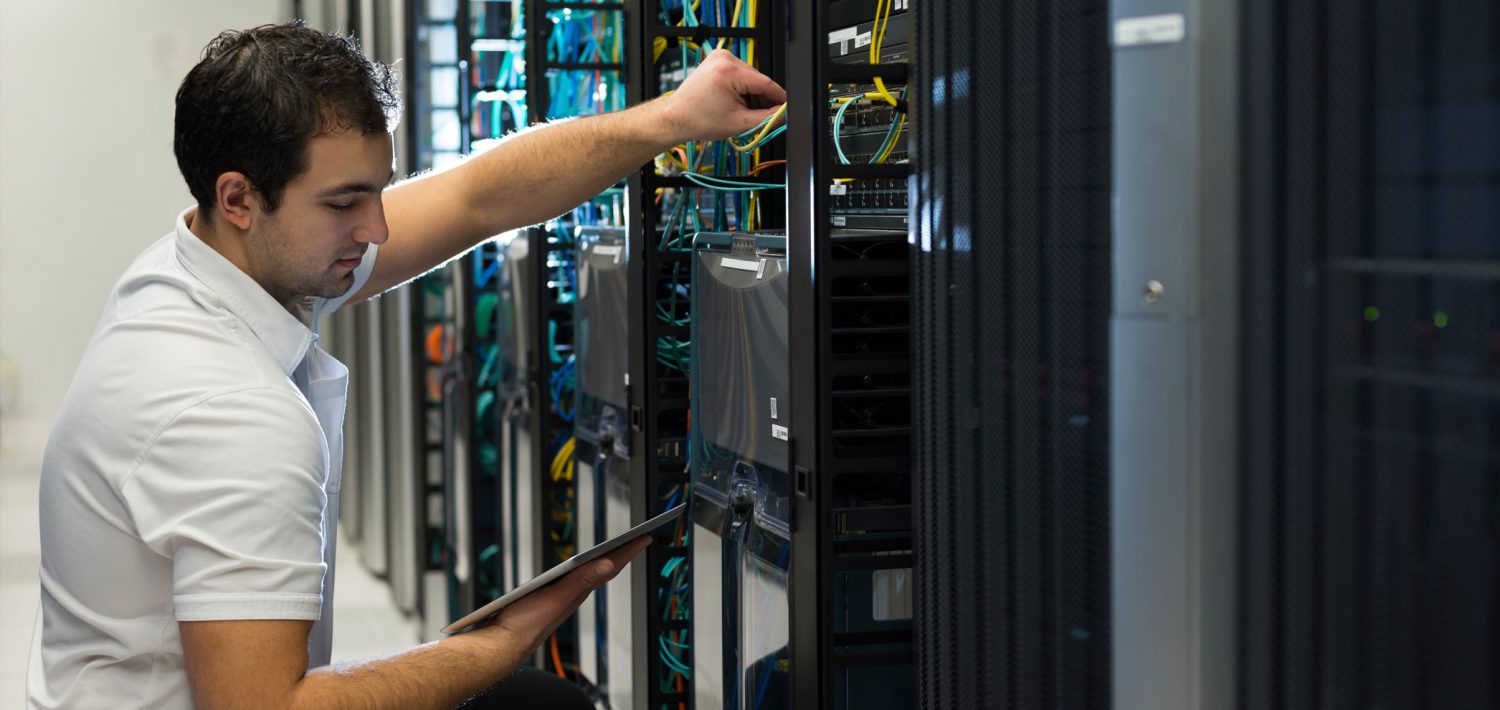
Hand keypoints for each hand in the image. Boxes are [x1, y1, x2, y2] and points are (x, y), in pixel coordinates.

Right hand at [486, 535, 652, 649]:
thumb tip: (608, 563)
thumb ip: (581, 580)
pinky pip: (576, 581)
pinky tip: (581, 569)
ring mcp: (563, 597)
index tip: (646, 537)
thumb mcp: (556, 597)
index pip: (610, 566)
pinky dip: (584, 570)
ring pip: (590, 575)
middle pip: (604, 569)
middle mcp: (575, 594)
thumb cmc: (527, 623)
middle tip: (639, 539)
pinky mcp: (549, 599)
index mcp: (579, 591)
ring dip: (606, 561)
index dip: (628, 551)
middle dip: (622, 553)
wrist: (503, 645)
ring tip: (618, 551)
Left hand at [660, 49, 786, 142]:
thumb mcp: (740, 123)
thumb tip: (784, 113)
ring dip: (751, 94)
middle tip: (761, 117)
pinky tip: (736, 102)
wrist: (676, 118)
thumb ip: (767, 118)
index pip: (766, 83)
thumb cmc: (699, 120)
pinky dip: (742, 88)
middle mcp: (725, 59)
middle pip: (758, 80)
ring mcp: (719, 57)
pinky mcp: (716, 60)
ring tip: (742, 111)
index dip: (779, 98)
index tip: (786, 108)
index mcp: (730, 71)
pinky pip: (739, 74)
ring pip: (750, 77)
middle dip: (762, 99)